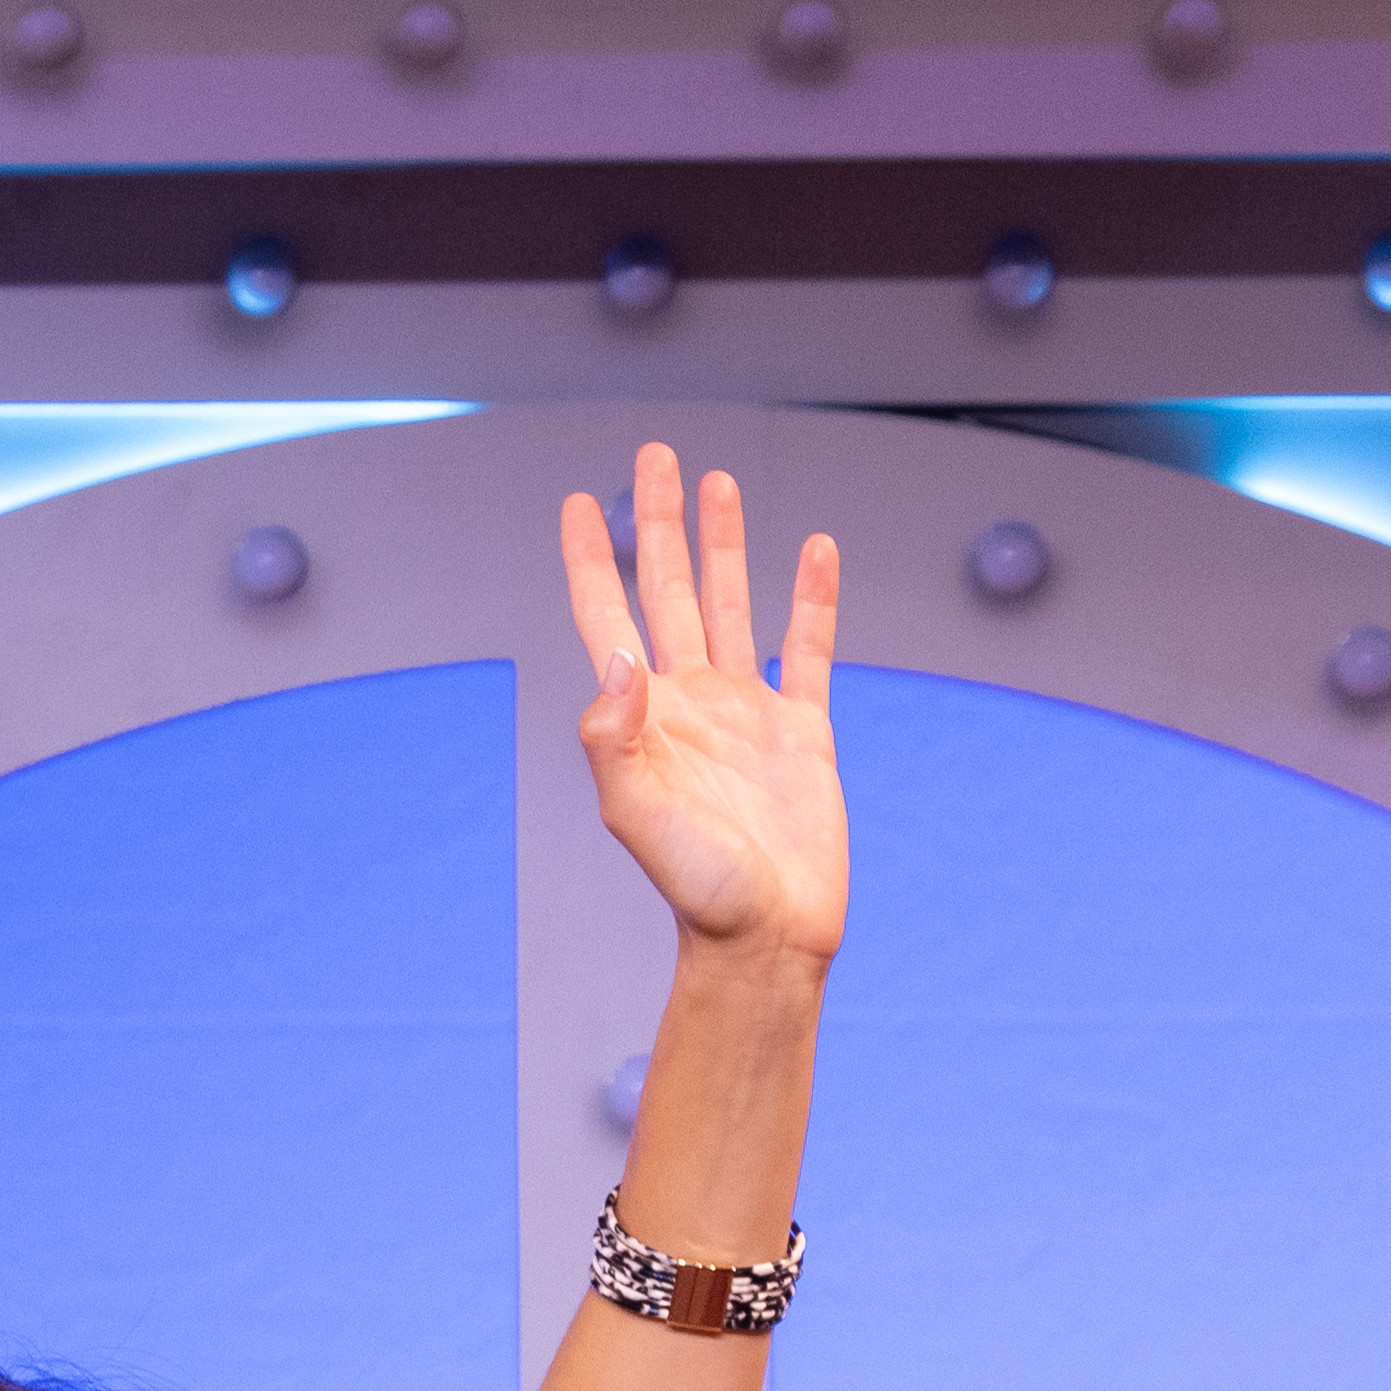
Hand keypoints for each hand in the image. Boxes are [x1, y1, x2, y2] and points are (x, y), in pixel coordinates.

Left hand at [560, 443, 843, 969]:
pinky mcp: (803, 728)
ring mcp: (746, 710)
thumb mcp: (637, 815)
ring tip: (718, 482)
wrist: (766, 934)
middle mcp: (689, 700)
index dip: (591, 558)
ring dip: (724, 543)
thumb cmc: (696, 886)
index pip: (607, 615)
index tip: (577, 502)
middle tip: (654, 456)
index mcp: (643, 715)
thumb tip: (614, 660)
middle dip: (659, 522)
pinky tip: (814, 549)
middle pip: (669, 588)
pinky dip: (813, 596)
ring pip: (732, 602)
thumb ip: (613, 742)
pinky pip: (809, 646)